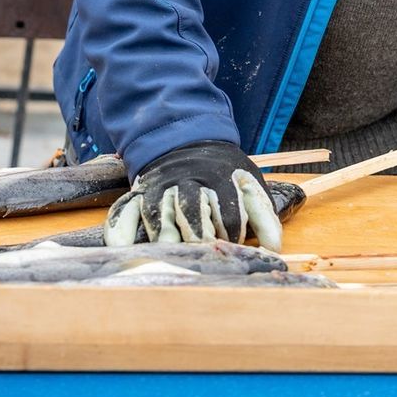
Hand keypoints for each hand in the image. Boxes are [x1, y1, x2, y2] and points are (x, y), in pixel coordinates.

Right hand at [102, 140, 282, 248]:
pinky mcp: (138, 195)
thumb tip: (274, 248)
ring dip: (164, 235)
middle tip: (203, 256)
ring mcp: (160, 187)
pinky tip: (122, 248)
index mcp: (220, 177)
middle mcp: (187, 181)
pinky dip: (121, 230)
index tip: (234, 249)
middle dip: (198, 235)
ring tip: (170, 254)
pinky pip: (125, 211)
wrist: (185, 140)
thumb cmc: (223, 173)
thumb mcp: (248, 184)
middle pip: (192, 210)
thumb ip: (262, 215)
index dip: (233, 233)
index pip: (228, 212)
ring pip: (159, 212)